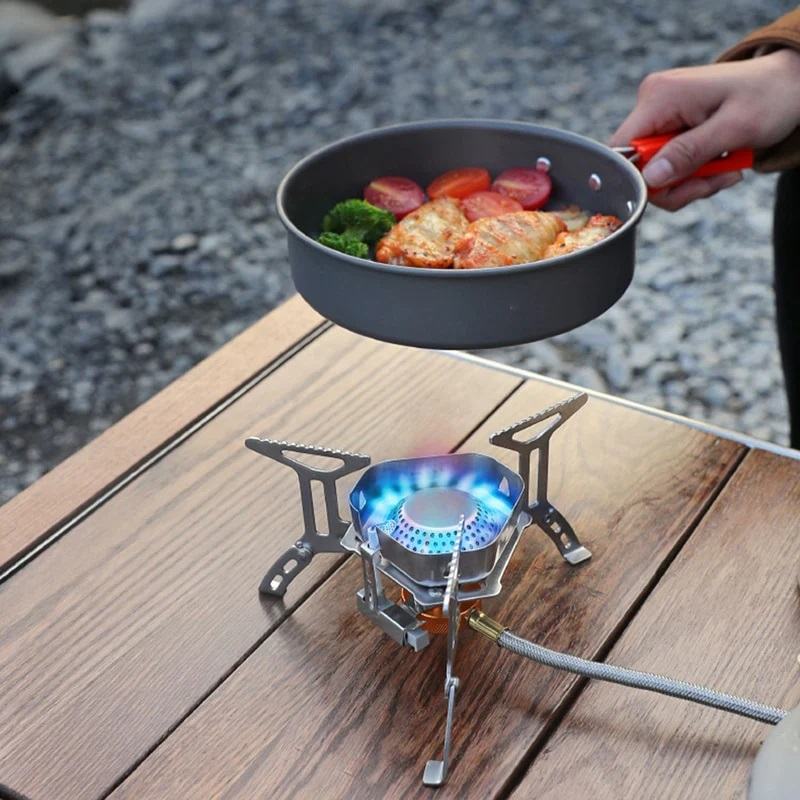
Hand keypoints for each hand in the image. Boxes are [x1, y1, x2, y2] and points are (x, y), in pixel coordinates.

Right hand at [610, 48, 799, 209]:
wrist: (789, 85)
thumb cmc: (770, 98)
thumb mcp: (734, 129)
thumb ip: (688, 153)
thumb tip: (649, 178)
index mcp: (660, 97)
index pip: (622, 151)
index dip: (642, 178)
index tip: (679, 184)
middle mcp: (652, 104)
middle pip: (639, 168)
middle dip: (677, 185)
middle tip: (714, 182)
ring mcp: (660, 116)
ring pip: (655, 173)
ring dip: (690, 183)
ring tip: (723, 173)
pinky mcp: (669, 128)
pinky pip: (668, 166)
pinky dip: (693, 175)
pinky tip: (718, 166)